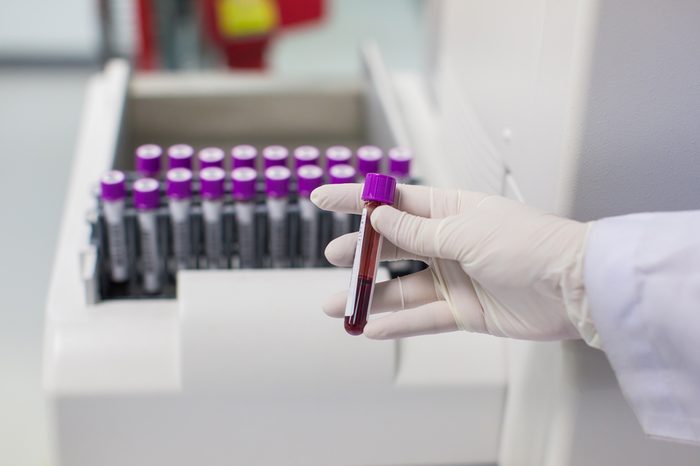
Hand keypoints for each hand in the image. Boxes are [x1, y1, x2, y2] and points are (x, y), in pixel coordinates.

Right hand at [311, 183, 597, 343]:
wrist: (575, 289)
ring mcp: (454, 278)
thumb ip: (419, 231)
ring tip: (337, 306)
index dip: (357, 200)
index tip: (321, 198)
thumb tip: (379, 218)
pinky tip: (371, 328)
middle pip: (393, 246)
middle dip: (360, 253)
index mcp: (450, 210)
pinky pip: (423, 318)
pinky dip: (398, 324)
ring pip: (402, 288)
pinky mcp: (464, 311)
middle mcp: (448, 242)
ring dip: (370, 296)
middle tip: (334, 257)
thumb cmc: (529, 245)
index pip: (394, 202)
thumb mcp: (467, 232)